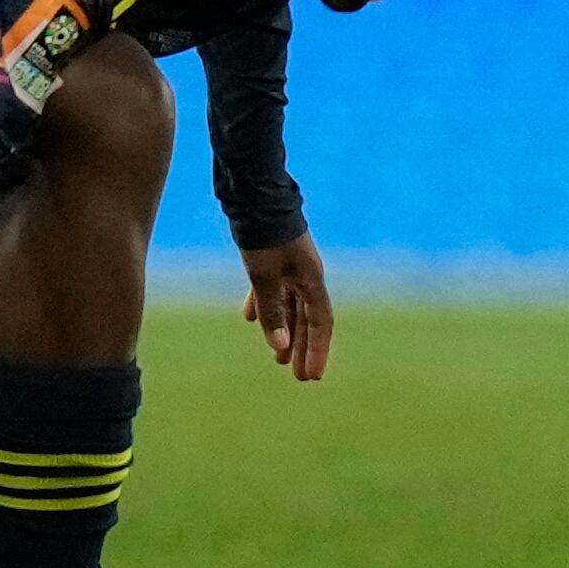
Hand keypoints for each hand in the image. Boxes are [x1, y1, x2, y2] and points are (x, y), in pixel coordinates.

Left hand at [240, 235, 333, 381]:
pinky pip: (271, 289)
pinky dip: (263, 305)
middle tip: (297, 375)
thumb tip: (279, 347)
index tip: (311, 376)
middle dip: (301, 347)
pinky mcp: (271, 257)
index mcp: (311, 279)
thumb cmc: (263, 233)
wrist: (253, 191)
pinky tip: (248, 318)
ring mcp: (288, 265)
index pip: (320, 323)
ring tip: (276, 356)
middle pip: (306, 318)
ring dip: (283, 330)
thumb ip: (272, 311)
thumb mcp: (264, 275)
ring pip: (289, 306)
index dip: (317, 350)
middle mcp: (304, 274)